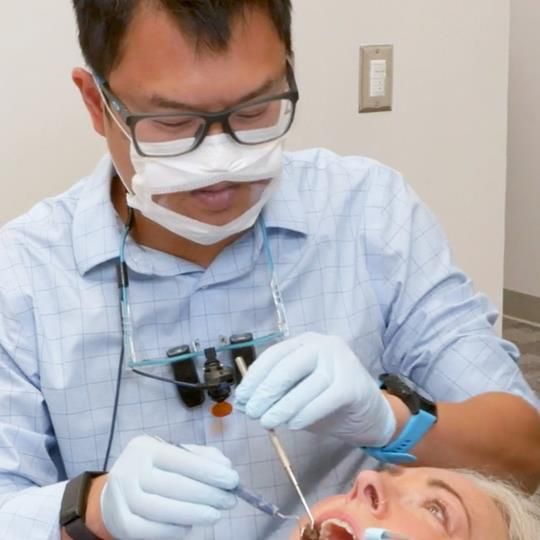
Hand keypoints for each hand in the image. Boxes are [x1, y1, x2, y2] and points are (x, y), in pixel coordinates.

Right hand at [99, 435, 238, 539]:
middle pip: (174, 485)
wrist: (114, 493)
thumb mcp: (173, 455)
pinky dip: (173, 530)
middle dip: (208, 494)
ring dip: (195, 514)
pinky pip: (150, 530)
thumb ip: (200, 457)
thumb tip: (225, 466)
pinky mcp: (120, 522)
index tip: (233, 479)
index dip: (209, 471)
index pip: (181, 459)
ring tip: (216, 515)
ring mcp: (121, 497)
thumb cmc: (154, 471)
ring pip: (163, 510)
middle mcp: (130, 469)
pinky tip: (189, 526)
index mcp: (145, 448)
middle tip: (230, 500)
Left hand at [235, 332, 395, 446]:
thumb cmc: (327, 400)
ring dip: (282, 407)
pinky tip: (293, 425)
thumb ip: (277, 391)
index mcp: (306, 342)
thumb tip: (246, 401)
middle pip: (287, 367)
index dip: (254, 377)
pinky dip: (305, 414)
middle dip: (265, 391)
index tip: (241, 397)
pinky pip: (323, 400)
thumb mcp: (298, 390)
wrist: (370, 413)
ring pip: (305, 386)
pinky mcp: (353, 384)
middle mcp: (324, 345)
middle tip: (252, 412)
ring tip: (268, 422)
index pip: (274, 354)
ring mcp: (341, 362)